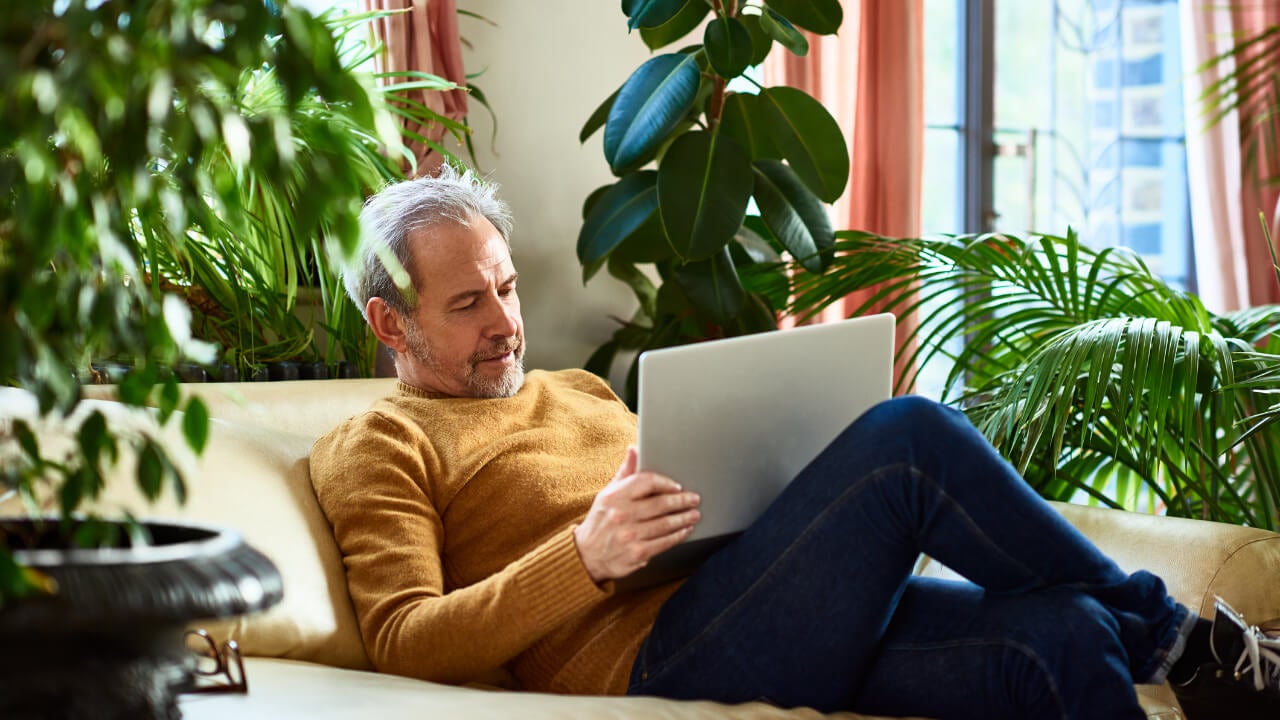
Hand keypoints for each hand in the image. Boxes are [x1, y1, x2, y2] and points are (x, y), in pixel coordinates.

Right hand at [573, 446, 700, 582]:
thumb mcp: (607, 494)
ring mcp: (629, 535)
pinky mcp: (637, 553)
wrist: (587, 554)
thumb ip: (625, 472)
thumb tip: (634, 449)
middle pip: (661, 504)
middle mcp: (622, 515)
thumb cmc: (601, 520)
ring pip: (666, 524)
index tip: (677, 486)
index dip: (666, 483)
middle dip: (682, 501)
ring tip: (694, 514)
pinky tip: (685, 530)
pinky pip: (664, 542)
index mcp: (615, 496)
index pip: (647, 481)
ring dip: (684, 518)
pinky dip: (678, 536)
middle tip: (694, 499)